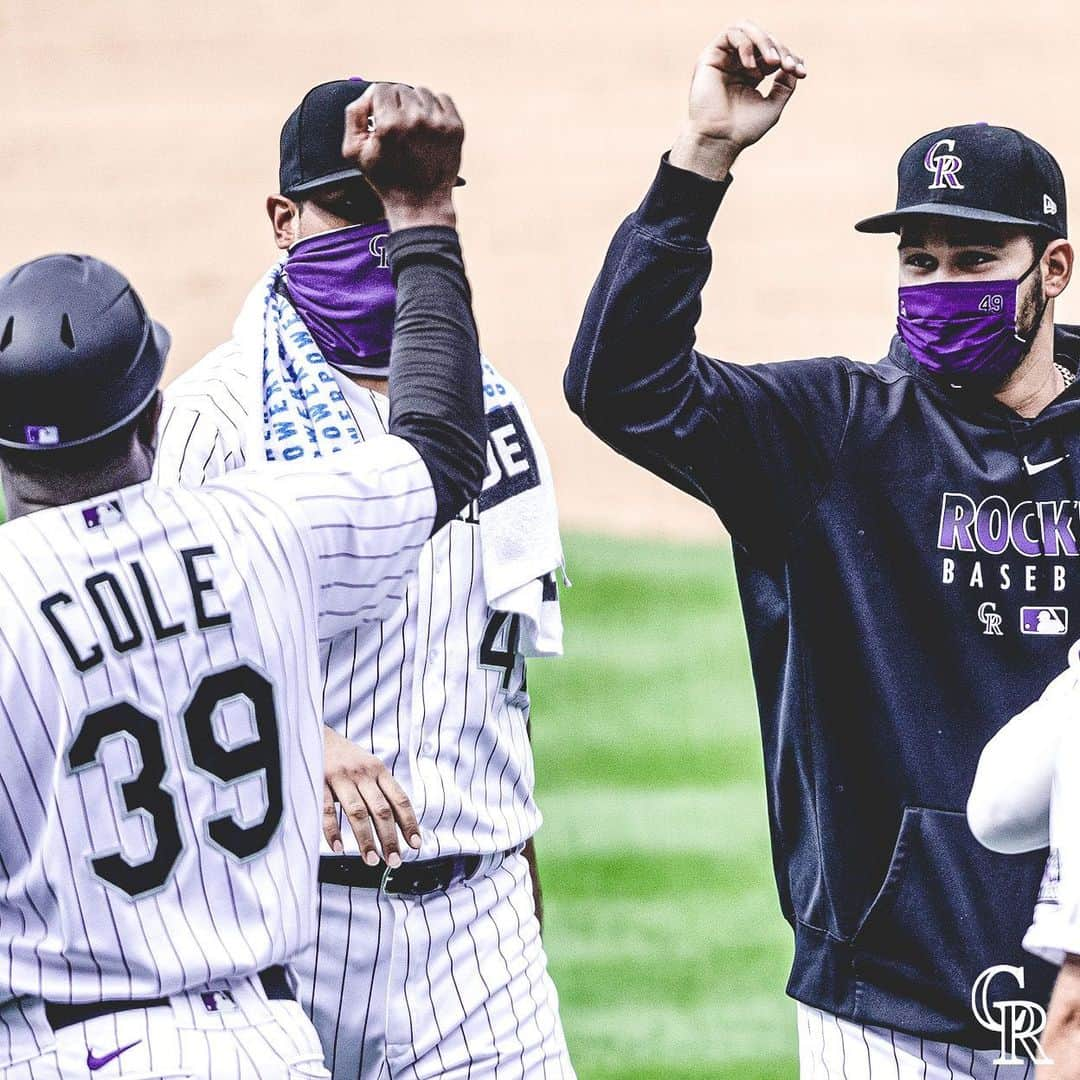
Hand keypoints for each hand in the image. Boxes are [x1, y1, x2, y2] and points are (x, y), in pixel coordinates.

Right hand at [322, 726, 420, 866]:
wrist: (313, 734)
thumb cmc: (344, 757)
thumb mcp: (367, 766)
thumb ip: (380, 790)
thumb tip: (398, 823)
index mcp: (378, 770)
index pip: (400, 799)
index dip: (409, 823)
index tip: (415, 844)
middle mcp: (363, 773)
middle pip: (381, 810)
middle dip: (390, 838)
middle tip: (394, 860)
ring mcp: (340, 778)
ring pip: (357, 812)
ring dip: (366, 839)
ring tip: (371, 860)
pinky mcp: (318, 782)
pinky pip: (326, 810)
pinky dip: (332, 831)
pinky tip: (338, 848)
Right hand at [342, 82, 462, 230]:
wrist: (421, 203)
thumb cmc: (388, 180)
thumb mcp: (355, 152)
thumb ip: (354, 115)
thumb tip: (367, 95)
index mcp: (389, 125)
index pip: (380, 89)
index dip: (377, 103)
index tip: (381, 118)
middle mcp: (415, 120)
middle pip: (401, 89)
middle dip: (396, 106)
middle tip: (398, 129)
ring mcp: (438, 123)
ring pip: (422, 92)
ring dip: (415, 105)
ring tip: (413, 130)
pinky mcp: (455, 127)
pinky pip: (442, 99)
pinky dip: (434, 109)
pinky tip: (428, 128)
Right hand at [671, 19, 805, 180]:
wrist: (719, 140)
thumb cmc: (742, 129)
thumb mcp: (773, 105)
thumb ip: (785, 84)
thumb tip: (796, 61)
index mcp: (750, 75)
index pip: (773, 52)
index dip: (789, 57)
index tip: (800, 72)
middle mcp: (736, 64)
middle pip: (763, 39)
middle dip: (779, 49)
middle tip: (787, 66)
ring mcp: (724, 59)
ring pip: (747, 29)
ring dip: (764, 41)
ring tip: (772, 62)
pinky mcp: (710, 57)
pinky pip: (732, 33)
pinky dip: (746, 44)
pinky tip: (750, 67)